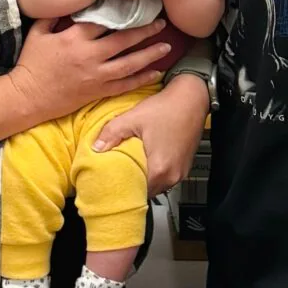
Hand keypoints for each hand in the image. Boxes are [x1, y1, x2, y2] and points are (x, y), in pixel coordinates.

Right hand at [10, 16, 170, 122]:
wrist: (28, 97)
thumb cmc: (31, 63)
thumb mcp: (37, 33)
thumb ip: (53, 16)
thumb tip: (67, 2)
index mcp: (74, 38)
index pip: (103, 20)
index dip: (121, 11)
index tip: (135, 3)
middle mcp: (89, 55)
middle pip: (123, 40)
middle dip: (144, 31)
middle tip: (162, 23)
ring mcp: (95, 75)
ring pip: (129, 63)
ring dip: (149, 55)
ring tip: (166, 46)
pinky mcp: (98, 92)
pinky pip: (125, 85)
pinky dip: (141, 79)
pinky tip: (155, 73)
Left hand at [93, 74, 209, 193]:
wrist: (192, 97)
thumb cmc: (167, 108)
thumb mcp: (134, 118)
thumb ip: (112, 133)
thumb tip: (96, 147)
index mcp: (160, 169)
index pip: (136, 190)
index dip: (120, 185)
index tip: (109, 180)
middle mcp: (173, 176)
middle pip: (146, 190)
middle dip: (130, 182)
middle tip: (115, 172)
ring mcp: (180, 172)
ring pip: (156, 184)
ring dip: (143, 177)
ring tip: (127, 165)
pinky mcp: (184, 166)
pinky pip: (165, 177)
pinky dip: (153, 172)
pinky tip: (144, 159)